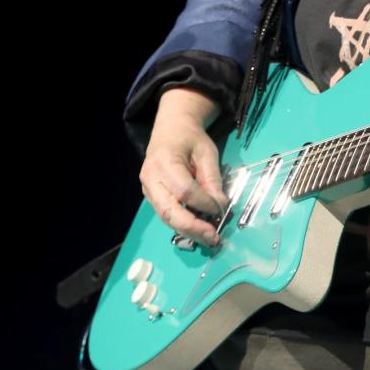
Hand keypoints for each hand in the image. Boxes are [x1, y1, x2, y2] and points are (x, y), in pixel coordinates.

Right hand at [139, 88, 230, 246]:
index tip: (221, 207)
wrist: (170, 130)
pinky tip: (198, 230)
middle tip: (212, 237)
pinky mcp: (152, 197)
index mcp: (164, 162)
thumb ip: (212, 178)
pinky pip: (166, 214)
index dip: (204, 203)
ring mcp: (148, 190)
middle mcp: (150, 179)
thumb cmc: (189, 138)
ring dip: (188, 231)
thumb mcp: (207, 152)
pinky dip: (182, 224)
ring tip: (208, 238)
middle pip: (169, 211)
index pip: (184, 190)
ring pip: (165, 217)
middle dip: (192, 227)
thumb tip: (220, 204)